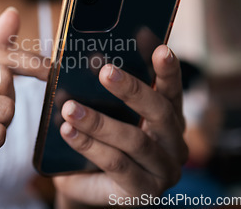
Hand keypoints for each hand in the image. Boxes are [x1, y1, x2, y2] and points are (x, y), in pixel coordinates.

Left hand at [54, 45, 187, 206]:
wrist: (86, 183)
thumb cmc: (99, 140)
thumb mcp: (105, 112)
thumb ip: (106, 91)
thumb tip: (91, 58)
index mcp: (169, 118)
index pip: (172, 90)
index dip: (168, 70)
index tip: (160, 49)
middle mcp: (173, 143)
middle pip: (159, 112)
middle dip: (132, 90)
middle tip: (105, 72)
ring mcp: (163, 171)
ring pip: (134, 140)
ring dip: (99, 121)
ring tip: (70, 107)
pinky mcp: (143, 192)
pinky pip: (116, 164)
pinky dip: (89, 146)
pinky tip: (67, 131)